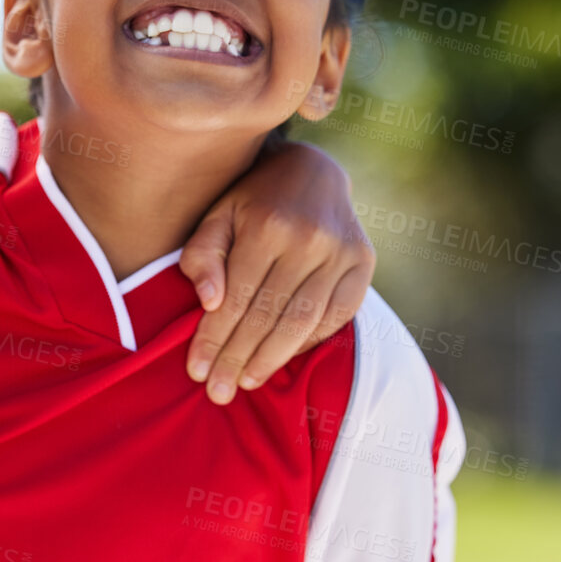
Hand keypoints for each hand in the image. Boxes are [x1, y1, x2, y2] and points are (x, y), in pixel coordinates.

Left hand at [179, 141, 373, 404]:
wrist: (312, 170)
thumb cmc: (251, 199)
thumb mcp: (217, 214)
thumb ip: (203, 254)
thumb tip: (209, 302)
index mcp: (268, 225)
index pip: (236, 297)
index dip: (214, 338)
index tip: (196, 371)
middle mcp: (310, 239)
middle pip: (268, 315)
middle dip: (238, 357)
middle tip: (218, 391)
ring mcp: (342, 251)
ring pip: (303, 322)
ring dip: (272, 359)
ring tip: (246, 381)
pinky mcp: (364, 262)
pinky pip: (337, 316)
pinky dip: (309, 342)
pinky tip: (282, 357)